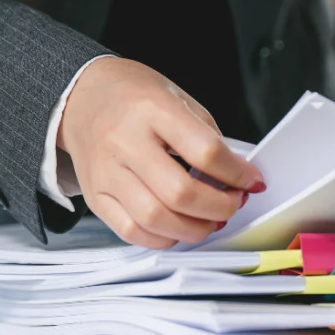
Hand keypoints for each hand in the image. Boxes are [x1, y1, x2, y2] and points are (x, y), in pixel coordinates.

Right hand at [58, 57, 264, 248]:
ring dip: (195, 229)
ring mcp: (106, 172)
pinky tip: (180, 227)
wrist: (82, 95)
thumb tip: (237, 176)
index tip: (252, 180)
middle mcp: (125, 143)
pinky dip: (163, 238)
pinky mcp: (95, 195)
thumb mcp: (180, 99)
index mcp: (153, 111)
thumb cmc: (135, 95)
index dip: (237, 173)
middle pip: (180, 193)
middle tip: (234, 202)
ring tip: (212, 219)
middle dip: (220, 207)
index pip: (205, 152)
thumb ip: (209, 137)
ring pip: (155, 219)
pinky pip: (130, 231)